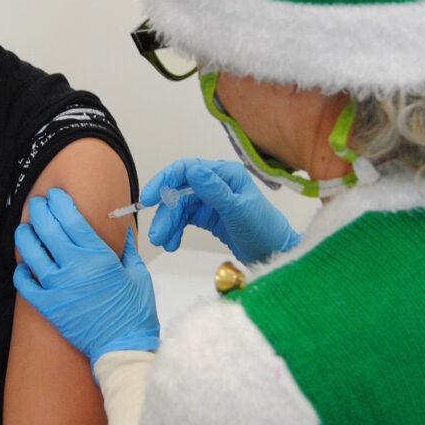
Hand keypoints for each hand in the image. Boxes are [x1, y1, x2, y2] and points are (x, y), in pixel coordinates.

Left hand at [14, 188, 159, 367]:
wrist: (123, 348)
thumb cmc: (134, 313)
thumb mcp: (138, 274)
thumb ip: (127, 248)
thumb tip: (121, 229)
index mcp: (97, 256)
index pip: (70, 218)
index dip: (59, 202)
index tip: (56, 196)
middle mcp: (74, 268)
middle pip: (47, 228)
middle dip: (39, 210)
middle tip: (38, 204)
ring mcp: (57, 287)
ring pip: (30, 251)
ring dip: (25, 235)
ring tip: (25, 228)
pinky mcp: (47, 306)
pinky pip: (24, 283)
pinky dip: (21, 271)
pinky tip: (25, 265)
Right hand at [142, 159, 299, 263]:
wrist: (276, 255)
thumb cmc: (264, 230)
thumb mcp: (238, 210)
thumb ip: (215, 190)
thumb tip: (192, 170)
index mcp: (225, 174)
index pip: (186, 170)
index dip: (164, 181)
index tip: (148, 199)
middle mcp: (216, 183)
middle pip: (179, 192)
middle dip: (166, 213)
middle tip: (157, 235)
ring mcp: (212, 199)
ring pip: (180, 207)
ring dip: (169, 224)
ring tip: (165, 243)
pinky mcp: (209, 215)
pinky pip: (185, 219)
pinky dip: (176, 230)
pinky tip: (173, 242)